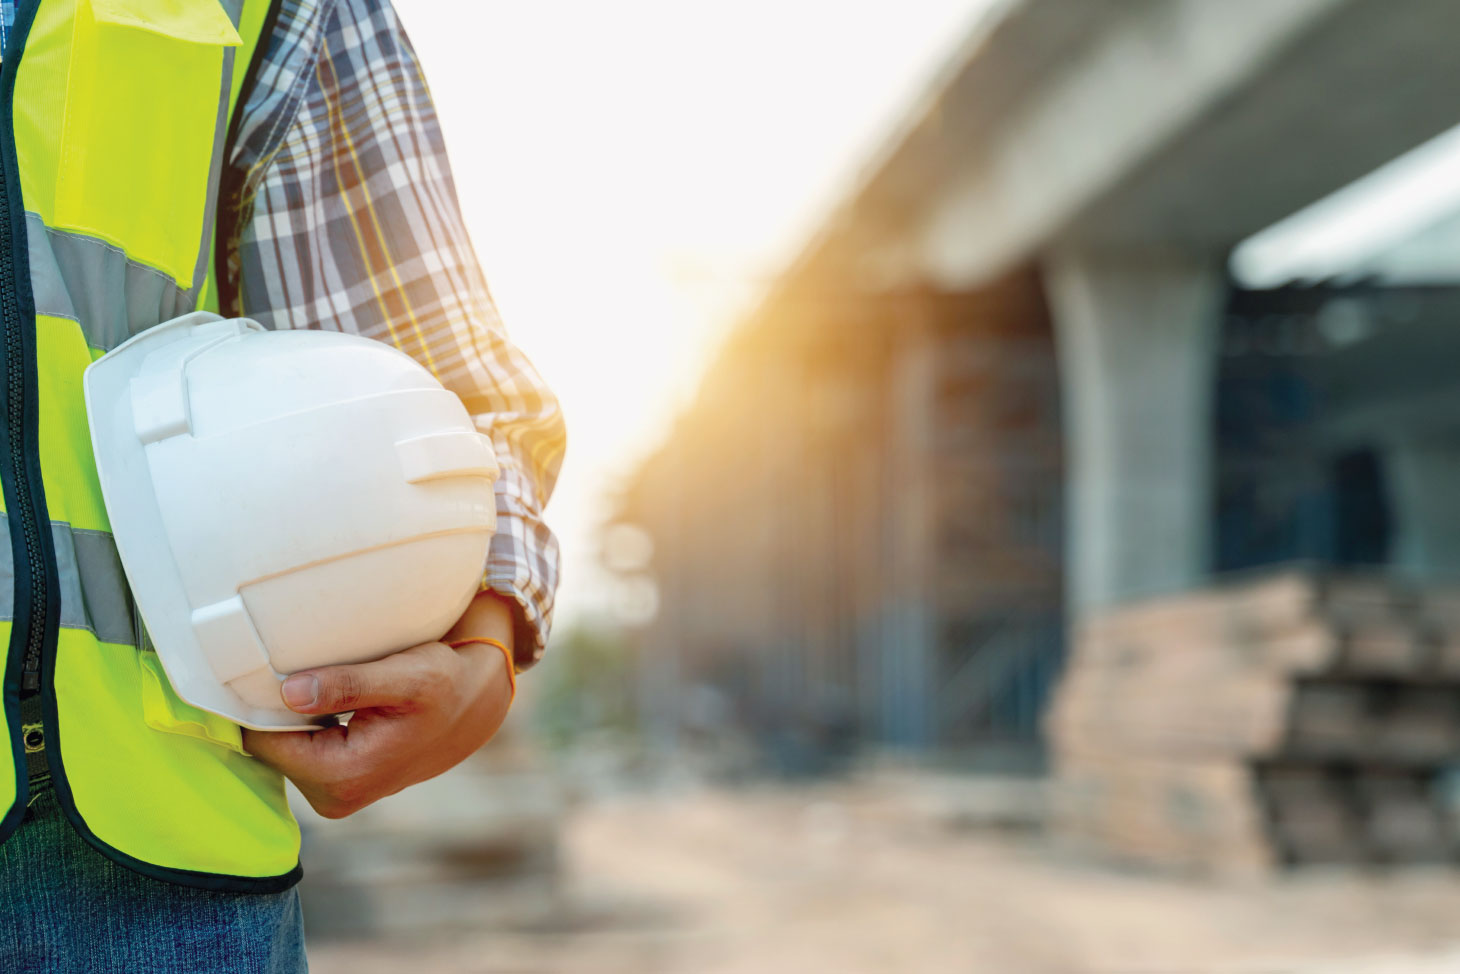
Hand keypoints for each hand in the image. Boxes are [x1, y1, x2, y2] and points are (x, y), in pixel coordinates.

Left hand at [243, 590, 516, 817]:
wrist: (474, 708)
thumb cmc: (445, 686)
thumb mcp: (407, 676)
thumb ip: (350, 685)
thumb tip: (291, 693)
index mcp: (344, 776)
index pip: (264, 741)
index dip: (262, 703)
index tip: (274, 668)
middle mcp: (334, 798)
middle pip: (270, 747)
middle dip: (276, 710)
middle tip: (301, 669)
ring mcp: (335, 797)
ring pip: (282, 749)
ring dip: (291, 717)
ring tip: (319, 683)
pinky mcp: (337, 787)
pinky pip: (298, 753)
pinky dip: (303, 726)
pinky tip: (326, 702)